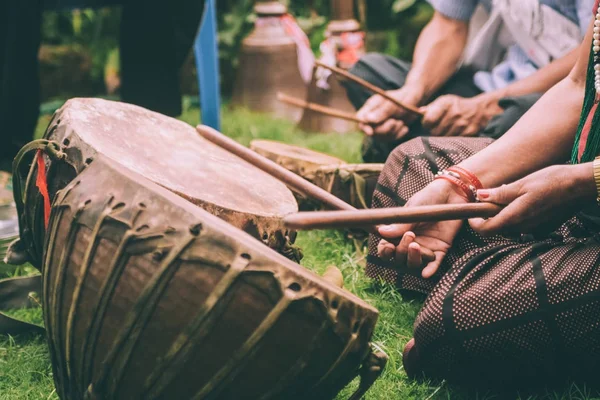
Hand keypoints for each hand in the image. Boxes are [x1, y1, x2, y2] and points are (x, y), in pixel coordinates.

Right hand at [356, 85, 423, 139]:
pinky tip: (404, 127)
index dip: (364, 126)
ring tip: (401, 122)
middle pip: (371, 131)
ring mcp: (381, 124)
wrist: (415, 100)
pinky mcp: (388, 131)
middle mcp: (373, 116)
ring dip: (393, 132)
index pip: (360, 118)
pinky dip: (398, 135)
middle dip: (384, 129)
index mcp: (371, 106)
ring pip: (380, 137)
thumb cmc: (404, 97)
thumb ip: (382, 112)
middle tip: (396, 121)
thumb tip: (368, 120)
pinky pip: (390, 139)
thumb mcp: (395, 103)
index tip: (371, 132)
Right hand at [376, 179, 466, 278]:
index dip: (385, 251)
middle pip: (400, 258)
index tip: (387, 247)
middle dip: (401, 251)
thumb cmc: (430, 197)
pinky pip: (434, 264)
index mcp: (399, 231)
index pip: (387, 247)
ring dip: (413, 259)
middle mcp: (410, 242)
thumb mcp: (414, 208)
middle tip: (409, 236)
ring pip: (414, 263)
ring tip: (416, 246)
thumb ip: (401, 223)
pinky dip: (430, 270)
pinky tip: (426, 274)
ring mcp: (425, 246)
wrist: (452, 192)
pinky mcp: (441, 248)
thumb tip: (381, 232)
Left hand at [421, 93, 502, 136]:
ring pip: (443, 138)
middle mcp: (454, 113)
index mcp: (445, 103)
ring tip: (448, 129)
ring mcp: (462, 124)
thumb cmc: (455, 106)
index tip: (429, 123)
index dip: (426, 123)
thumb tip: (419, 112)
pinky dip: (452, 139)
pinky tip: (455, 132)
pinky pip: (454, 141)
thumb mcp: (443, 102)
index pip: (428, 120)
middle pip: (434, 132)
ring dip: (443, 135)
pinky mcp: (469, 132)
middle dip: (434, 130)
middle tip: (440, 126)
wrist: (479, 110)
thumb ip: (430, 108)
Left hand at [470, 164, 595, 235]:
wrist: (581, 186)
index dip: (475, 223)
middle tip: (492, 196)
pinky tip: (525, 199)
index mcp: (515, 216)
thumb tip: (480, 196)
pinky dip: (518, 214)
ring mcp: (534, 228)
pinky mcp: (543, 226)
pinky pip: (523, 224)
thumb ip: (500, 193)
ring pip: (510, 225)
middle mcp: (523, 226)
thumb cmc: (552, 181)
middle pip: (497, 228)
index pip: (486, 230)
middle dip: (489, 215)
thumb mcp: (522, 184)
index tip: (472, 213)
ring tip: (511, 193)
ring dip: (504, 213)